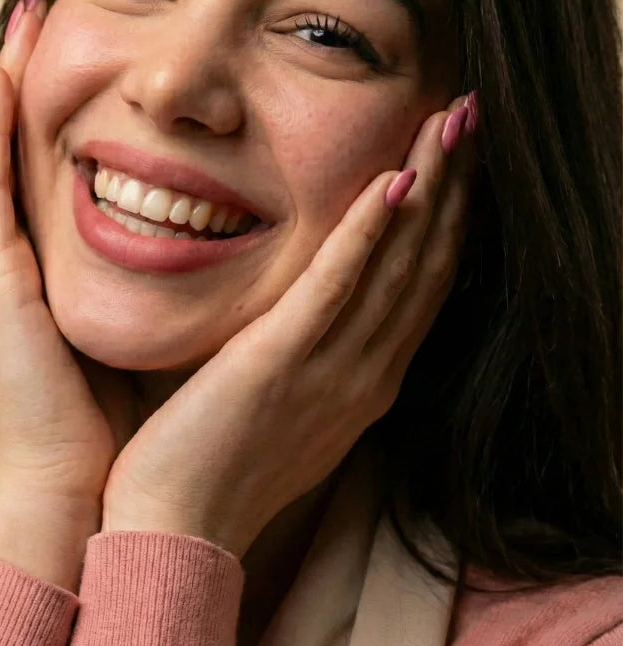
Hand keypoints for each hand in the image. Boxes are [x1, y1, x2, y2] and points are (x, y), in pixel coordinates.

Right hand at [0, 0, 138, 514]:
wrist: (76, 492)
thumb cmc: (109, 419)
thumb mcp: (130, 331)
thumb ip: (148, 284)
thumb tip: (202, 246)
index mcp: (35, 272)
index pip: (41, 170)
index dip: (50, 107)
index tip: (79, 46)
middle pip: (8, 148)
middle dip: (21, 76)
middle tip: (40, 6)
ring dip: (5, 81)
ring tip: (24, 14)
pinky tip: (6, 70)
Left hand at [100, 93, 477, 557]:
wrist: (175, 531)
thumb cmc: (214, 466)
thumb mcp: (280, 406)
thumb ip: (303, 354)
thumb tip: (303, 311)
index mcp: (363, 382)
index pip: (420, 285)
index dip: (446, 218)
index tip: (456, 158)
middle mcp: (364, 374)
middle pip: (426, 264)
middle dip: (455, 186)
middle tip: (471, 114)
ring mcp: (330, 372)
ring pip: (398, 266)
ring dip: (430, 188)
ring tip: (450, 121)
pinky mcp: (279, 364)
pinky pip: (335, 289)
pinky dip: (368, 235)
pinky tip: (394, 182)